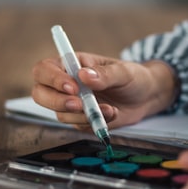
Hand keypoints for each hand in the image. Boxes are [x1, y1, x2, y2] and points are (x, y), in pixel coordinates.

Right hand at [32, 52, 177, 129]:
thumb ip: (104, 74)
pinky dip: (93, 123)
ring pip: (59, 113)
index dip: (53, 79)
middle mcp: (66, 83)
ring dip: (81, 114)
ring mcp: (71, 103)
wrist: (146, 97)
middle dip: (57, 101)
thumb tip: (83, 75)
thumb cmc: (133, 77)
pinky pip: (78, 125)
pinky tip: (110, 115)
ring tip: (108, 109)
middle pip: (41, 94)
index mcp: (71, 64)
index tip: (73, 88)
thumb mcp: (123, 72)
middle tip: (78, 104)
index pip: (45, 69)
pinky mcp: (81, 119)